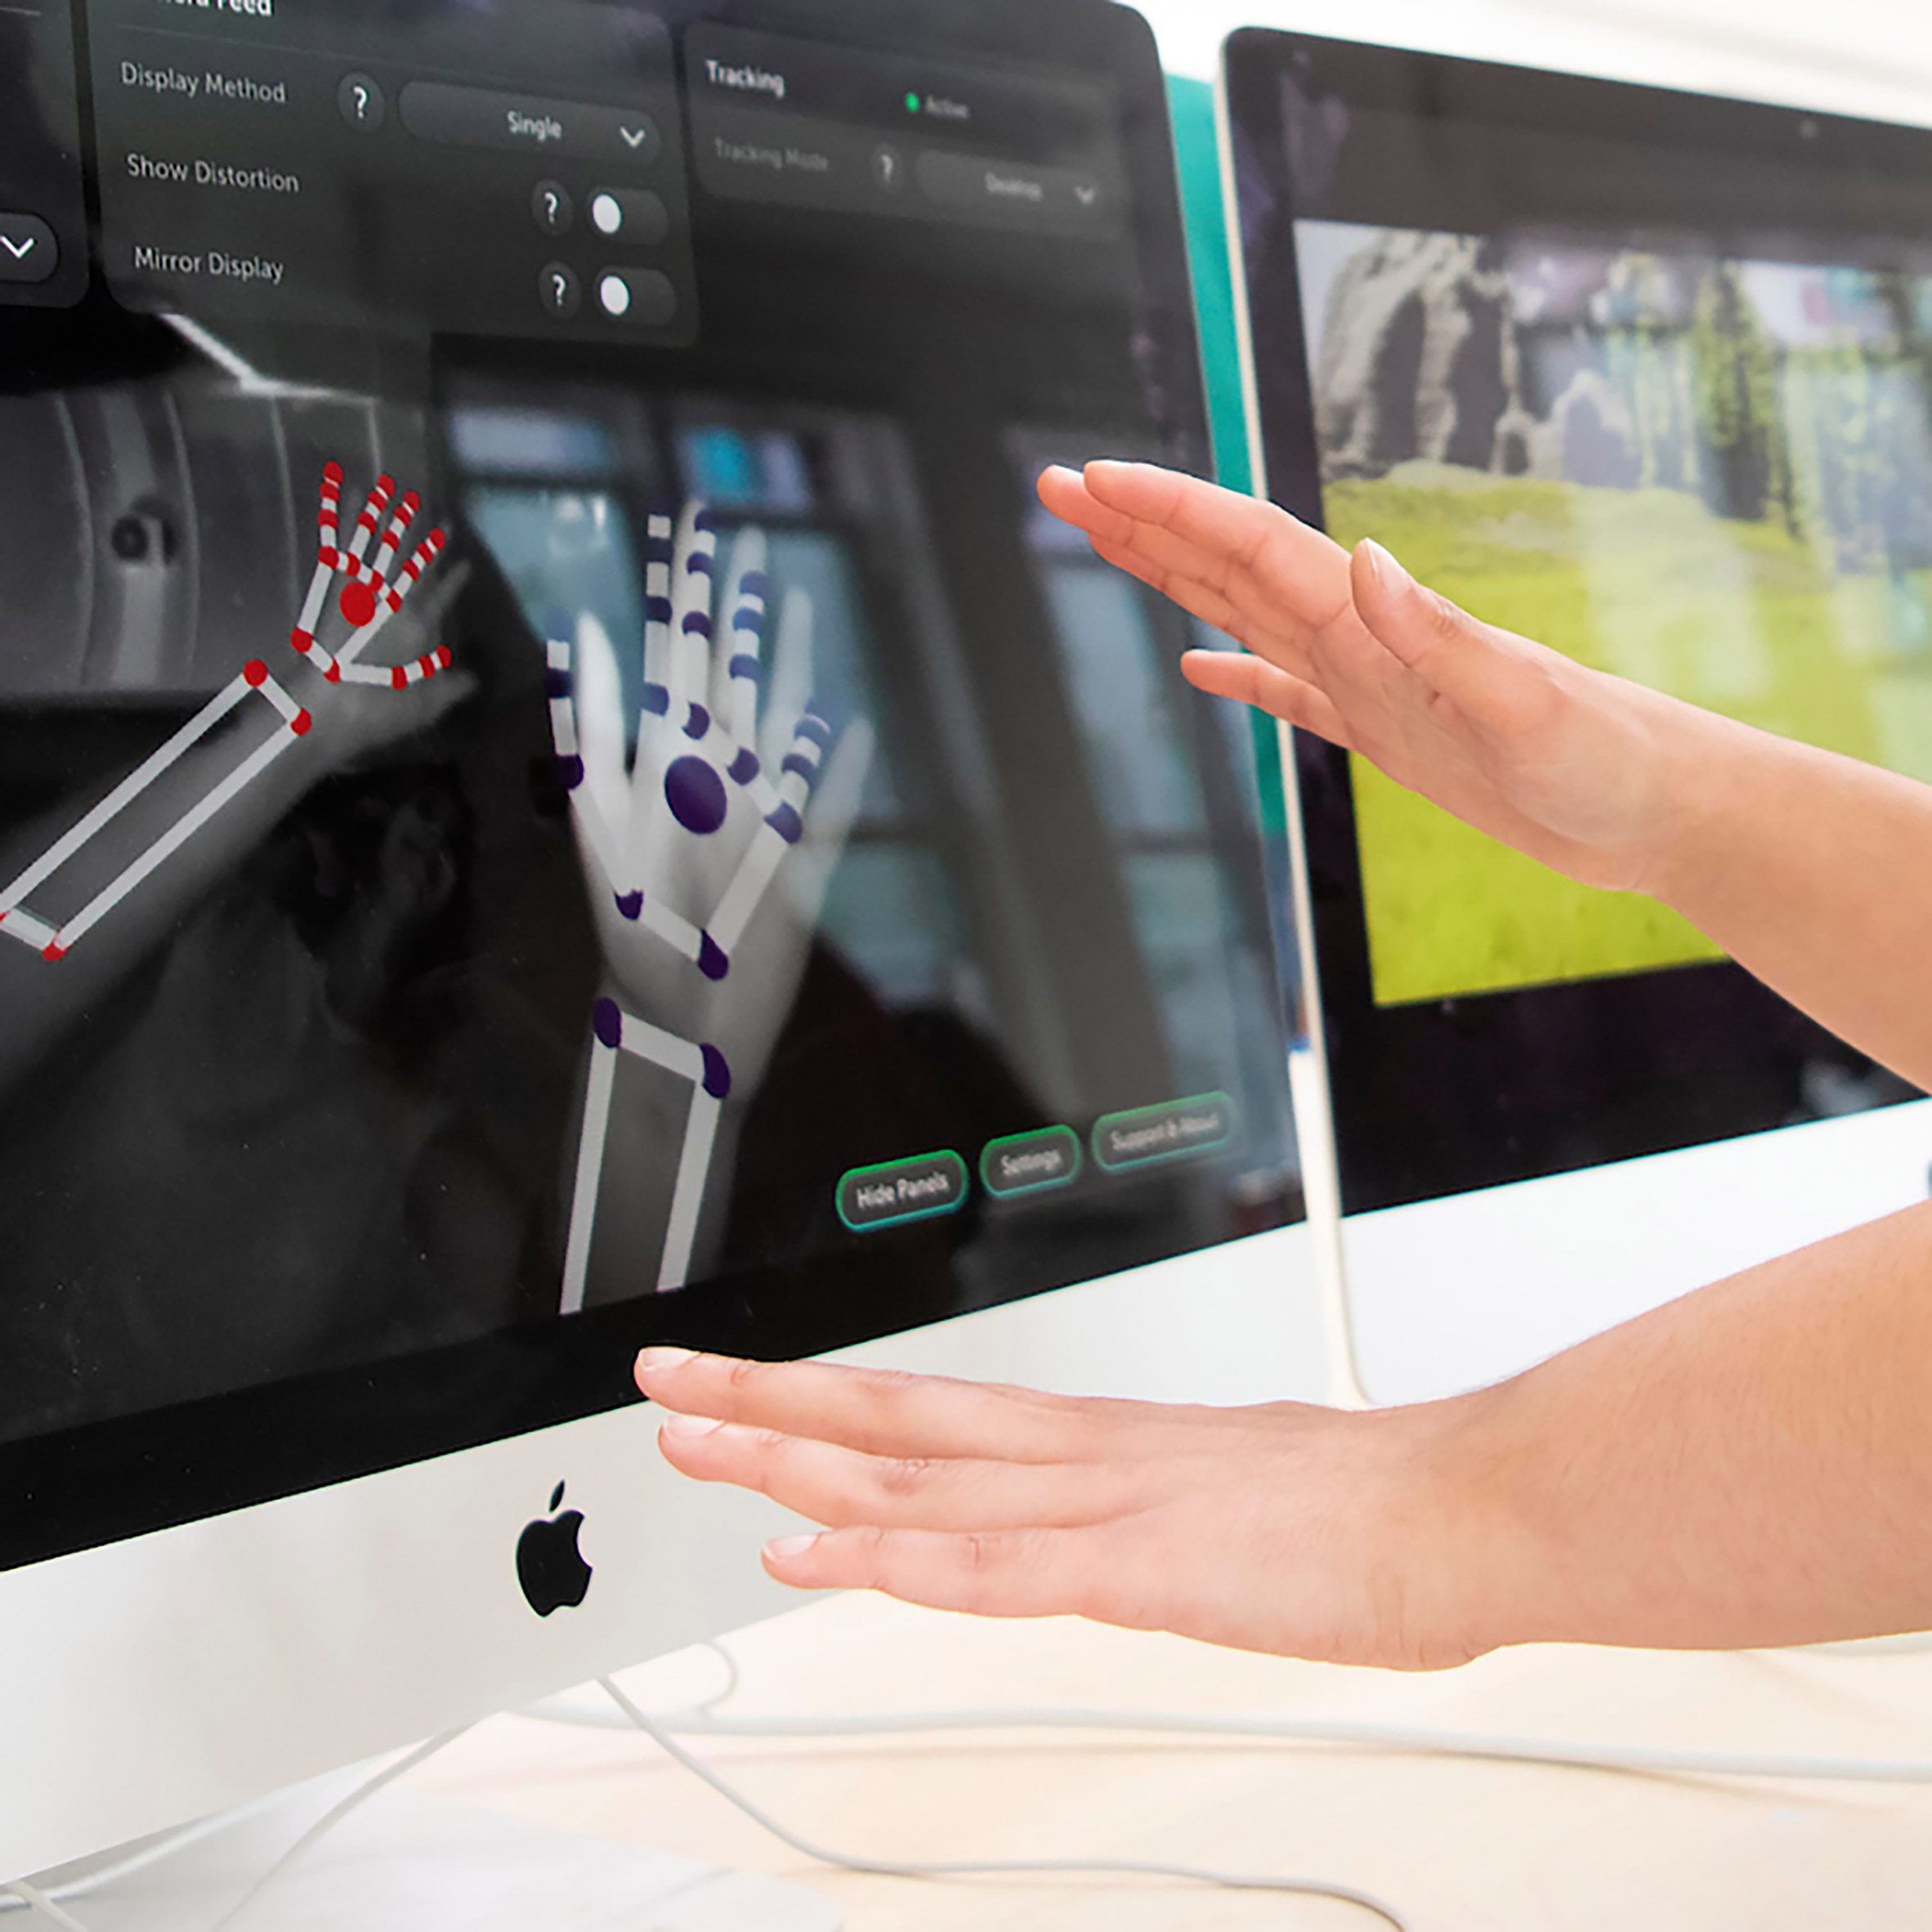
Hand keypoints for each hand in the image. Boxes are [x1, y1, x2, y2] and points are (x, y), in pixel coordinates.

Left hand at [568, 506, 872, 1094]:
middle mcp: (716, 773)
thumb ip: (598, 732)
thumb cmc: (638, 938)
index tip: (686, 522)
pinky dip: (841, 764)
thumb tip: (583, 632)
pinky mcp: (800, 860)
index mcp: (669, 758)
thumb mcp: (606, 827)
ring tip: (794, 601)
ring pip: (778, 714)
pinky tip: (853, 728)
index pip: (676, 651)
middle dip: (732, 603)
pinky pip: (826, 798)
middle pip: (728, 668)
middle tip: (741, 535)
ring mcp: (761, 812)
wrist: (681, 1027)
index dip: (681, 587)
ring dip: (786, 659)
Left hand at [636, 1350, 1509, 1672]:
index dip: (831, 1401)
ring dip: (801, 1466)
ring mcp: (1109, 1504)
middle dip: (774, 1406)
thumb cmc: (1372, 1506)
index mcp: (1104, 1438)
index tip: (751, 1392)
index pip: (936, 1411)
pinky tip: (820, 1559)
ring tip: (704, 1454)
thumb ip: (1149, 1510)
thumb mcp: (1234, 1492)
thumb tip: (1103, 1526)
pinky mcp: (1148, 1569)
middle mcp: (1086, 1453)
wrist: (1468, 1505)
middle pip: (900, 1421)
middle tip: (672, 1388)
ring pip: (922, 1478)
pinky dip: (897, 1561)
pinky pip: (998, 1568)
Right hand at [1038, 461, 1739, 898]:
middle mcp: (1361, 638)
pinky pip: (1287, 694)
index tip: (1093, 480)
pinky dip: (1237, 673)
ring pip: (1244, 613)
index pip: (1251, 548)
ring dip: (1174, 576)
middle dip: (1143, 522)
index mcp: (1378, 623)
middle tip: (1062, 488)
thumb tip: (1364, 562)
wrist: (1658, 810)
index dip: (1168, 510)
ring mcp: (1369, 683)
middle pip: (1228, 563)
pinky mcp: (1386, 734)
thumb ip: (1443, 637)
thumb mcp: (1526, 704)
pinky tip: (1199, 668)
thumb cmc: (1610, 759)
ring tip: (1108, 542)